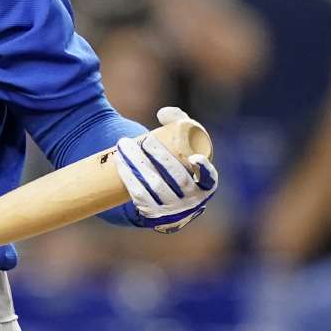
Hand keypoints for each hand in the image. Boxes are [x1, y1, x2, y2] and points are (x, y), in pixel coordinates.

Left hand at [115, 107, 217, 232]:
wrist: (153, 194)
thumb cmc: (173, 164)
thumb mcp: (181, 144)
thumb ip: (179, 121)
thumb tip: (162, 114)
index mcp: (205, 187)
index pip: (210, 181)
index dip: (205, 170)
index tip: (193, 158)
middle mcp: (191, 202)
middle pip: (177, 179)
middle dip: (160, 157)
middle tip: (144, 139)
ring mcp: (170, 211)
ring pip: (155, 186)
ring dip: (138, 163)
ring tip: (124, 145)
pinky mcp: (150, 215)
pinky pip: (139, 195)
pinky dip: (129, 176)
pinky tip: (120, 162)